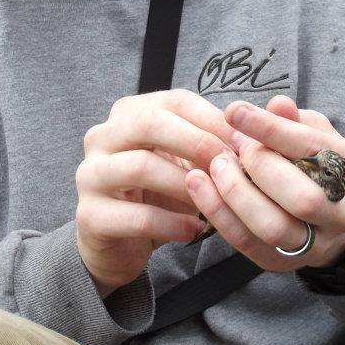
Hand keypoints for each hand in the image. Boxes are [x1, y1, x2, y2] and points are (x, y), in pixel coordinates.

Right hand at [76, 89, 232, 295]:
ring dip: (186, 184)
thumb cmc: (158, 194)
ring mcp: (91, 175)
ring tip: (215, 200)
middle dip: (197, 142)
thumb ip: (209, 144)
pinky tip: (195, 230)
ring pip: (141, 167)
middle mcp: (102, 137)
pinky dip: (173, 223)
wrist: (118, 243)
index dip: (213, 118)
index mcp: (128, 114)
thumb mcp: (183, 162)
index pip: (175, 101)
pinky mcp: (90, 216)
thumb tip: (254, 136)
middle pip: (150, 123)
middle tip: (231, 166)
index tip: (246, 141)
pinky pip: (137, 216)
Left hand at [183, 95, 344, 271]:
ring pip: (273, 227)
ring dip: (236, 194)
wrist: (336, 220)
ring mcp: (314, 244)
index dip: (272, 129)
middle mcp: (342, 213)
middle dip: (260, 167)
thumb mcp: (317, 135)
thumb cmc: (320, 165)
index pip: (315, 149)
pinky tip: (199, 185)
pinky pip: (247, 242)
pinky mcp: (280, 261)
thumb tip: (277, 104)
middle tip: (235, 146)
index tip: (235, 111)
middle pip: (303, 199)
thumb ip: (296, 121)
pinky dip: (219, 213)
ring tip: (214, 165)